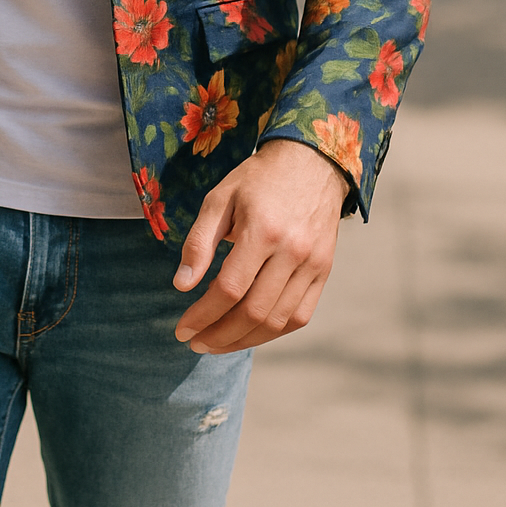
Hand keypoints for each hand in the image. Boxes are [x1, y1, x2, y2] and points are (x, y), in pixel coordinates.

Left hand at [173, 137, 348, 353]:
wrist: (311, 163)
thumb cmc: (258, 180)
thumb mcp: (220, 198)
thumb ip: (200, 241)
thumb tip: (181, 285)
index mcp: (263, 230)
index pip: (229, 289)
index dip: (202, 315)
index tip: (182, 328)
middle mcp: (292, 251)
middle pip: (253, 312)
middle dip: (219, 335)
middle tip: (195, 342)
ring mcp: (312, 264)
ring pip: (277, 321)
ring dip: (243, 340)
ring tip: (217, 343)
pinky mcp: (324, 271)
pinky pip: (300, 316)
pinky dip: (273, 332)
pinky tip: (249, 333)